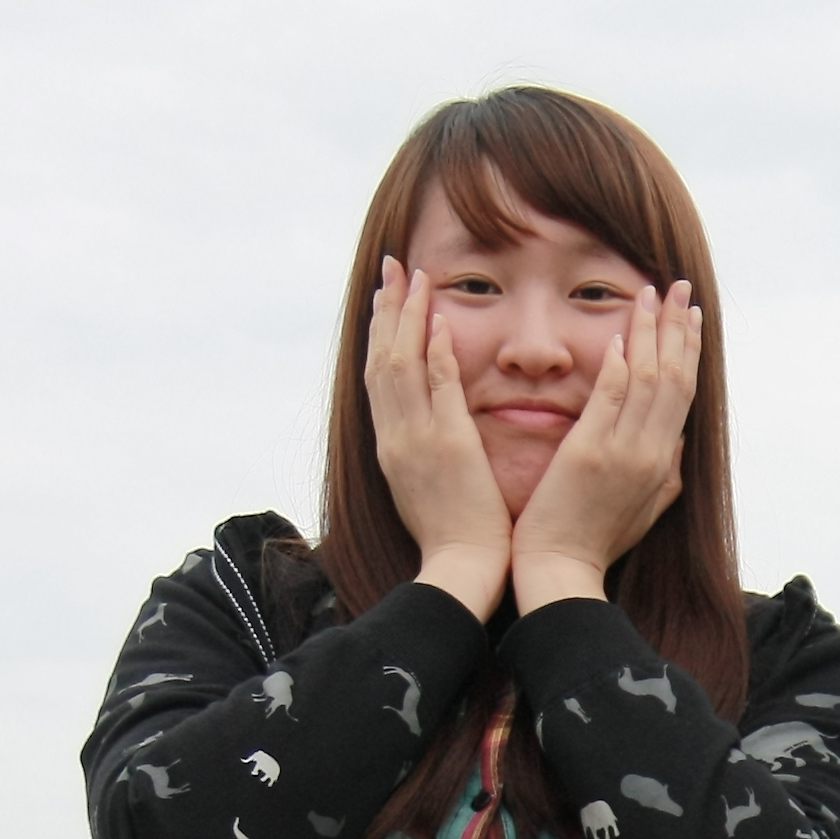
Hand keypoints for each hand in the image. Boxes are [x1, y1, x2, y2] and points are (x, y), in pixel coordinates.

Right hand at [368, 257, 511, 616]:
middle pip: (382, 360)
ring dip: (407, 317)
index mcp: (391, 446)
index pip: (379, 377)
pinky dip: (434, 354)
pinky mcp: (447, 447)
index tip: (387, 297)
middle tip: (391, 268)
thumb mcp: (428, 485)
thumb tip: (429, 425)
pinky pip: (437, 390)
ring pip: (402, 365)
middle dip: (387, 310)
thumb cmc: (454, 536)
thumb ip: (425, 447)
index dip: (381, 333)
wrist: (460, 570)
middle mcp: (395, 437)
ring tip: (414, 277)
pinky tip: (438, 321)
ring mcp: (416, 440)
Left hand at [509, 281, 700, 612]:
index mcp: (665, 463)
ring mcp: (623, 453)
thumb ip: (664, 471)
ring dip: (649, 332)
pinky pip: (610, 398)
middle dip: (677, 328)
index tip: (690, 315)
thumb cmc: (594, 542)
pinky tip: (618, 335)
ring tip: (649, 293)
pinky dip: (618, 365)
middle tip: (678, 287)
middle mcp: (653, 454)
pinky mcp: (589, 454)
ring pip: (646, 379)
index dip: (689, 350)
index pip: (683, 393)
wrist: (563, 574)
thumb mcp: (646, 509)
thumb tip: (677, 441)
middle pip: (673, 378)